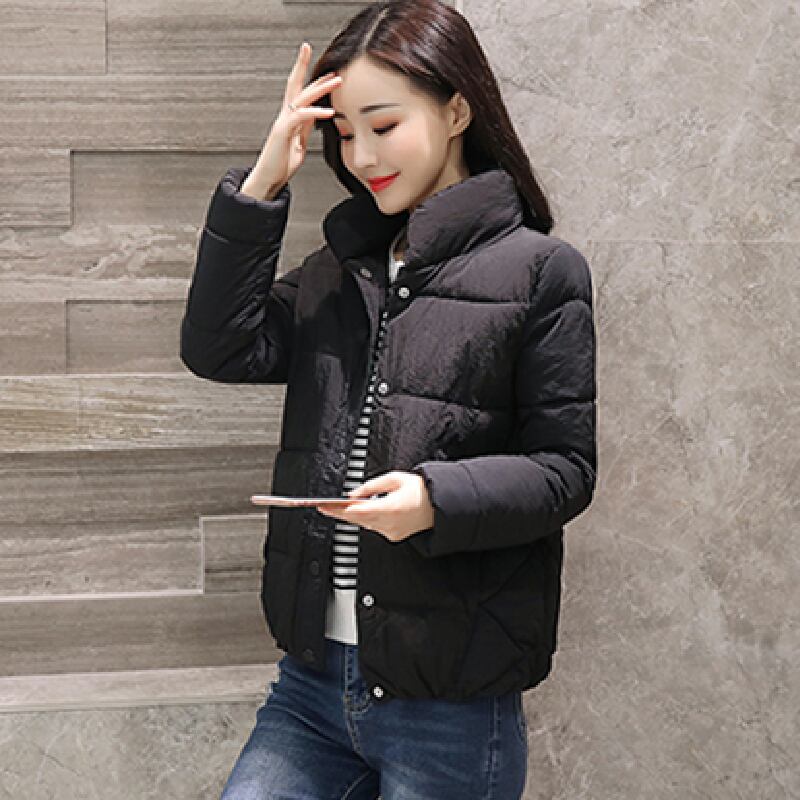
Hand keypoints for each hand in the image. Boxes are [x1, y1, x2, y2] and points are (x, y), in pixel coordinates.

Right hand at [252, 42, 341, 191]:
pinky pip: (300, 118)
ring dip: (320, 87)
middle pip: (296, 85)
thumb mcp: (300, 142)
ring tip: (336, 81)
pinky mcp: (282, 132)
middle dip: (305, 66)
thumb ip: (306, 128)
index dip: (312, 79)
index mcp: (290, 118)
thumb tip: (316, 116)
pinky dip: (315, 113)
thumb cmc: (281, 164)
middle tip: (319, 54)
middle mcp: (285, 116)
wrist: (268, 180)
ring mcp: (283, 123)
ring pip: (301, 97)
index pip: (300, 91)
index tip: (326, 70)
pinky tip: (328, 112)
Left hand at [316, 471, 433, 542]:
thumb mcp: (395, 479)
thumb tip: (353, 494)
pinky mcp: (393, 536)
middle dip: (339, 513)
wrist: (438, 506)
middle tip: (324, 508)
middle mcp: (390, 523)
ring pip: (364, 525)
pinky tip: (357, 514)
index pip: (358, 511)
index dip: (340, 510)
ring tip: (336, 509)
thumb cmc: (420, 491)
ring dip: (351, 517)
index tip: (327, 506)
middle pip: (357, 520)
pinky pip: (374, 528)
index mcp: (391, 507)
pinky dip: (365, 521)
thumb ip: (371, 486)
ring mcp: (391, 532)